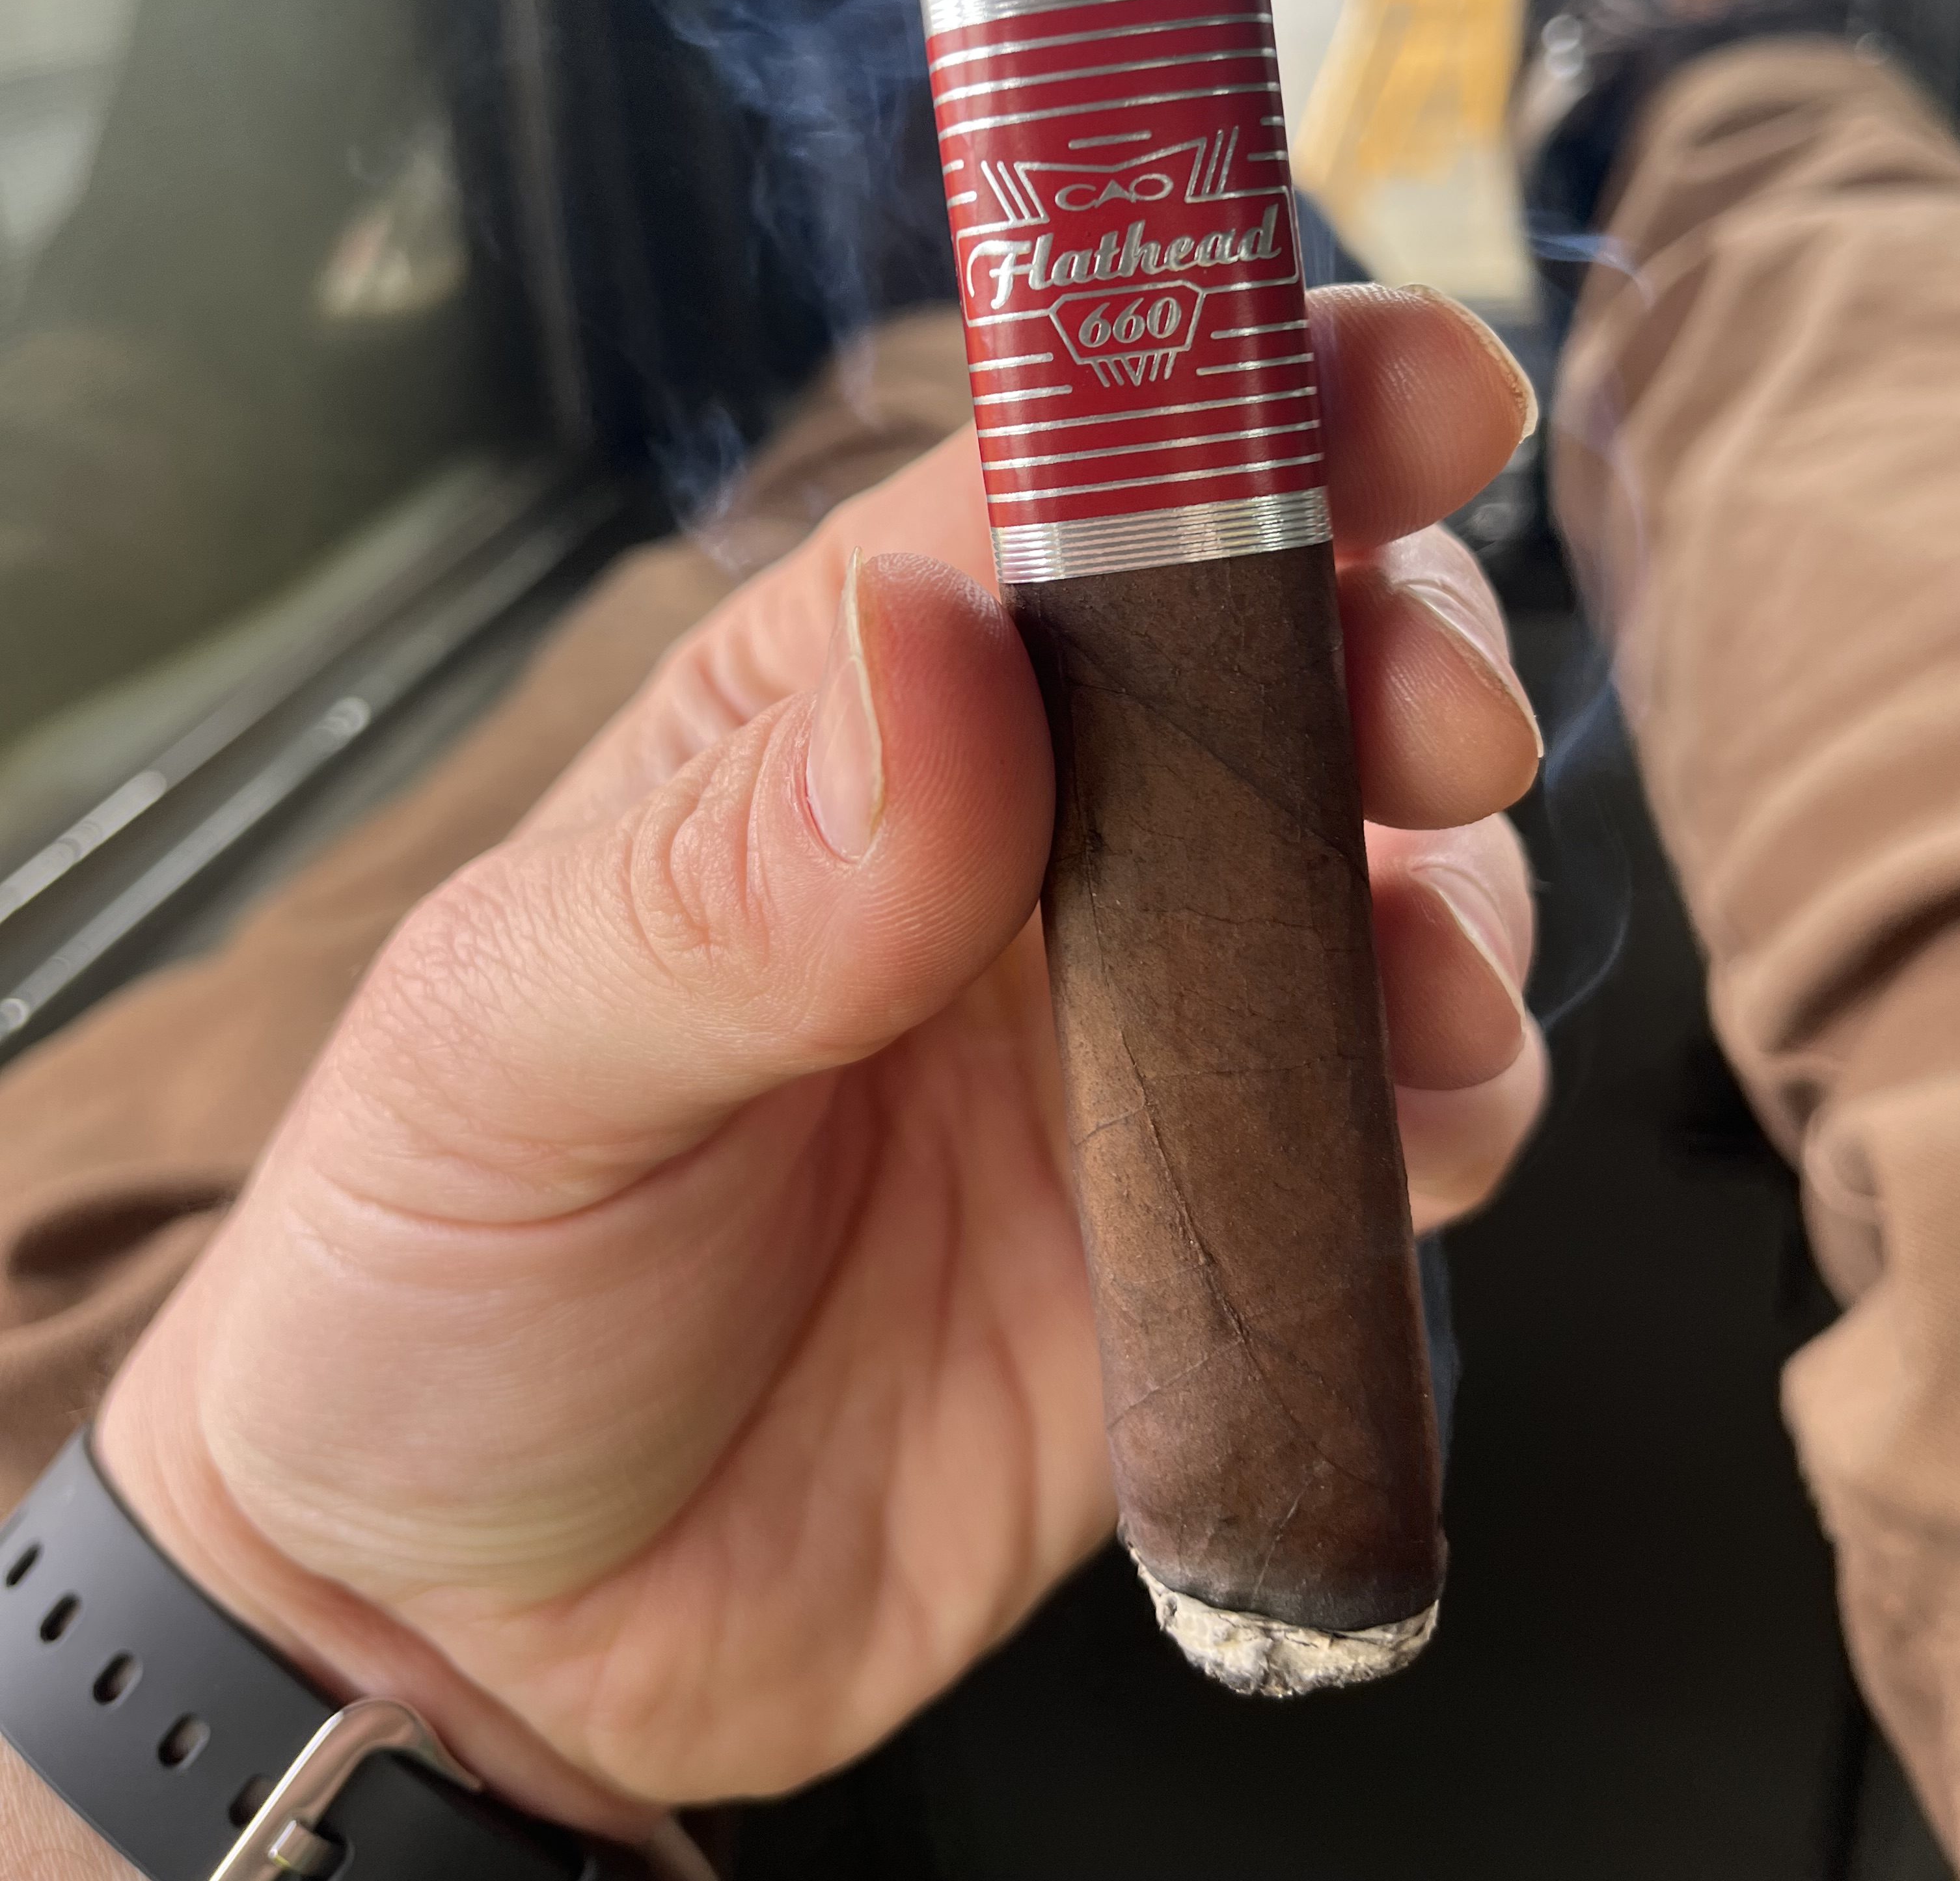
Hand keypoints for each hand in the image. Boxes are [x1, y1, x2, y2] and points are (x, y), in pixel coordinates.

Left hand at [99, 285, 1544, 1836]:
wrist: (489, 1631)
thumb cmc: (441, 1282)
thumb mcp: (513, 1056)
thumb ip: (730, 875)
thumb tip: (943, 642)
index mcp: (833, 724)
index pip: (1047, 500)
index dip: (1233, 415)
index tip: (1408, 387)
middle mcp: (1013, 847)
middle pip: (1266, 658)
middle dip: (1395, 645)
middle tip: (1433, 724)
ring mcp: (1124, 1031)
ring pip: (1380, 874)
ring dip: (1459, 889)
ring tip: (1425, 975)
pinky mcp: (1208, 1223)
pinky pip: (1400, 1117)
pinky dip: (1459, 1096)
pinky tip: (1418, 1128)